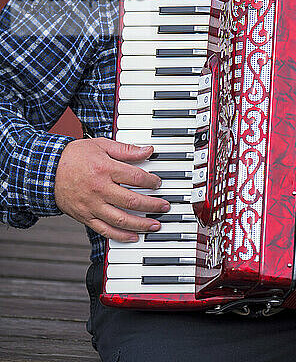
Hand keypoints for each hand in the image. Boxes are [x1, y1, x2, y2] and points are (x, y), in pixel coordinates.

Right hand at [55, 138, 169, 241]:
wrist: (45, 170)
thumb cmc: (74, 156)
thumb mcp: (101, 145)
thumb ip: (126, 150)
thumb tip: (148, 151)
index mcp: (104, 169)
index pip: (136, 178)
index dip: (151, 181)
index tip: (158, 183)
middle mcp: (99, 189)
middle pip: (132, 201)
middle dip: (153, 205)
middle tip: (164, 206)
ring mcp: (91, 205)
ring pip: (121, 219)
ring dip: (141, 224)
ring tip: (155, 225)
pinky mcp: (85, 216)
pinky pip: (104, 230)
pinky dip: (120, 236)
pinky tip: (134, 236)